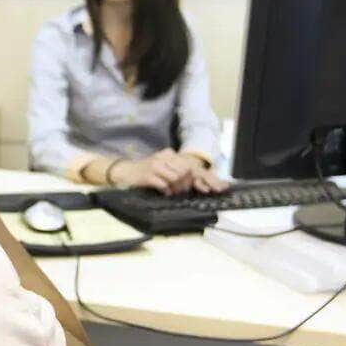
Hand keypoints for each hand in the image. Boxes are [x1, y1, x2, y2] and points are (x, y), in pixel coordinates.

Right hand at [111, 150, 227, 194]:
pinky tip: (163, 191)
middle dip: (186, 184)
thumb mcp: (162, 168)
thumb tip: (194, 182)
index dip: (208, 178)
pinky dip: (166, 190)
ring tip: (170, 190)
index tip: (221, 188)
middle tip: (180, 190)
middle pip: (186, 172)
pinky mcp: (149, 174)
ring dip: (176, 188)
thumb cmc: (145, 172)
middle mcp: (164, 157)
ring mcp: (156, 165)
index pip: (192, 165)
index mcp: (170, 154)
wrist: (124, 172)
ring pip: (177, 178)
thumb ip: (177, 173)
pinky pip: (165, 185)